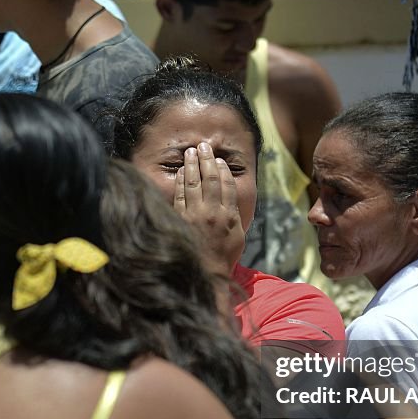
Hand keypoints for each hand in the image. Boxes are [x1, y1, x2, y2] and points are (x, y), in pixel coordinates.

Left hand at [174, 142, 244, 275]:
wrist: (207, 272)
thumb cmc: (224, 256)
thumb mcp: (237, 236)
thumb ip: (234, 215)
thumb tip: (231, 200)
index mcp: (229, 215)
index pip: (227, 185)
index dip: (223, 170)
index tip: (220, 160)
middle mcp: (213, 212)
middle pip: (210, 179)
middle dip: (207, 160)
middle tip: (204, 146)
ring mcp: (195, 215)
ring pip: (193, 183)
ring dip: (192, 165)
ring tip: (191, 152)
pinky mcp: (181, 219)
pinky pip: (180, 194)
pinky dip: (180, 181)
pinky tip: (180, 171)